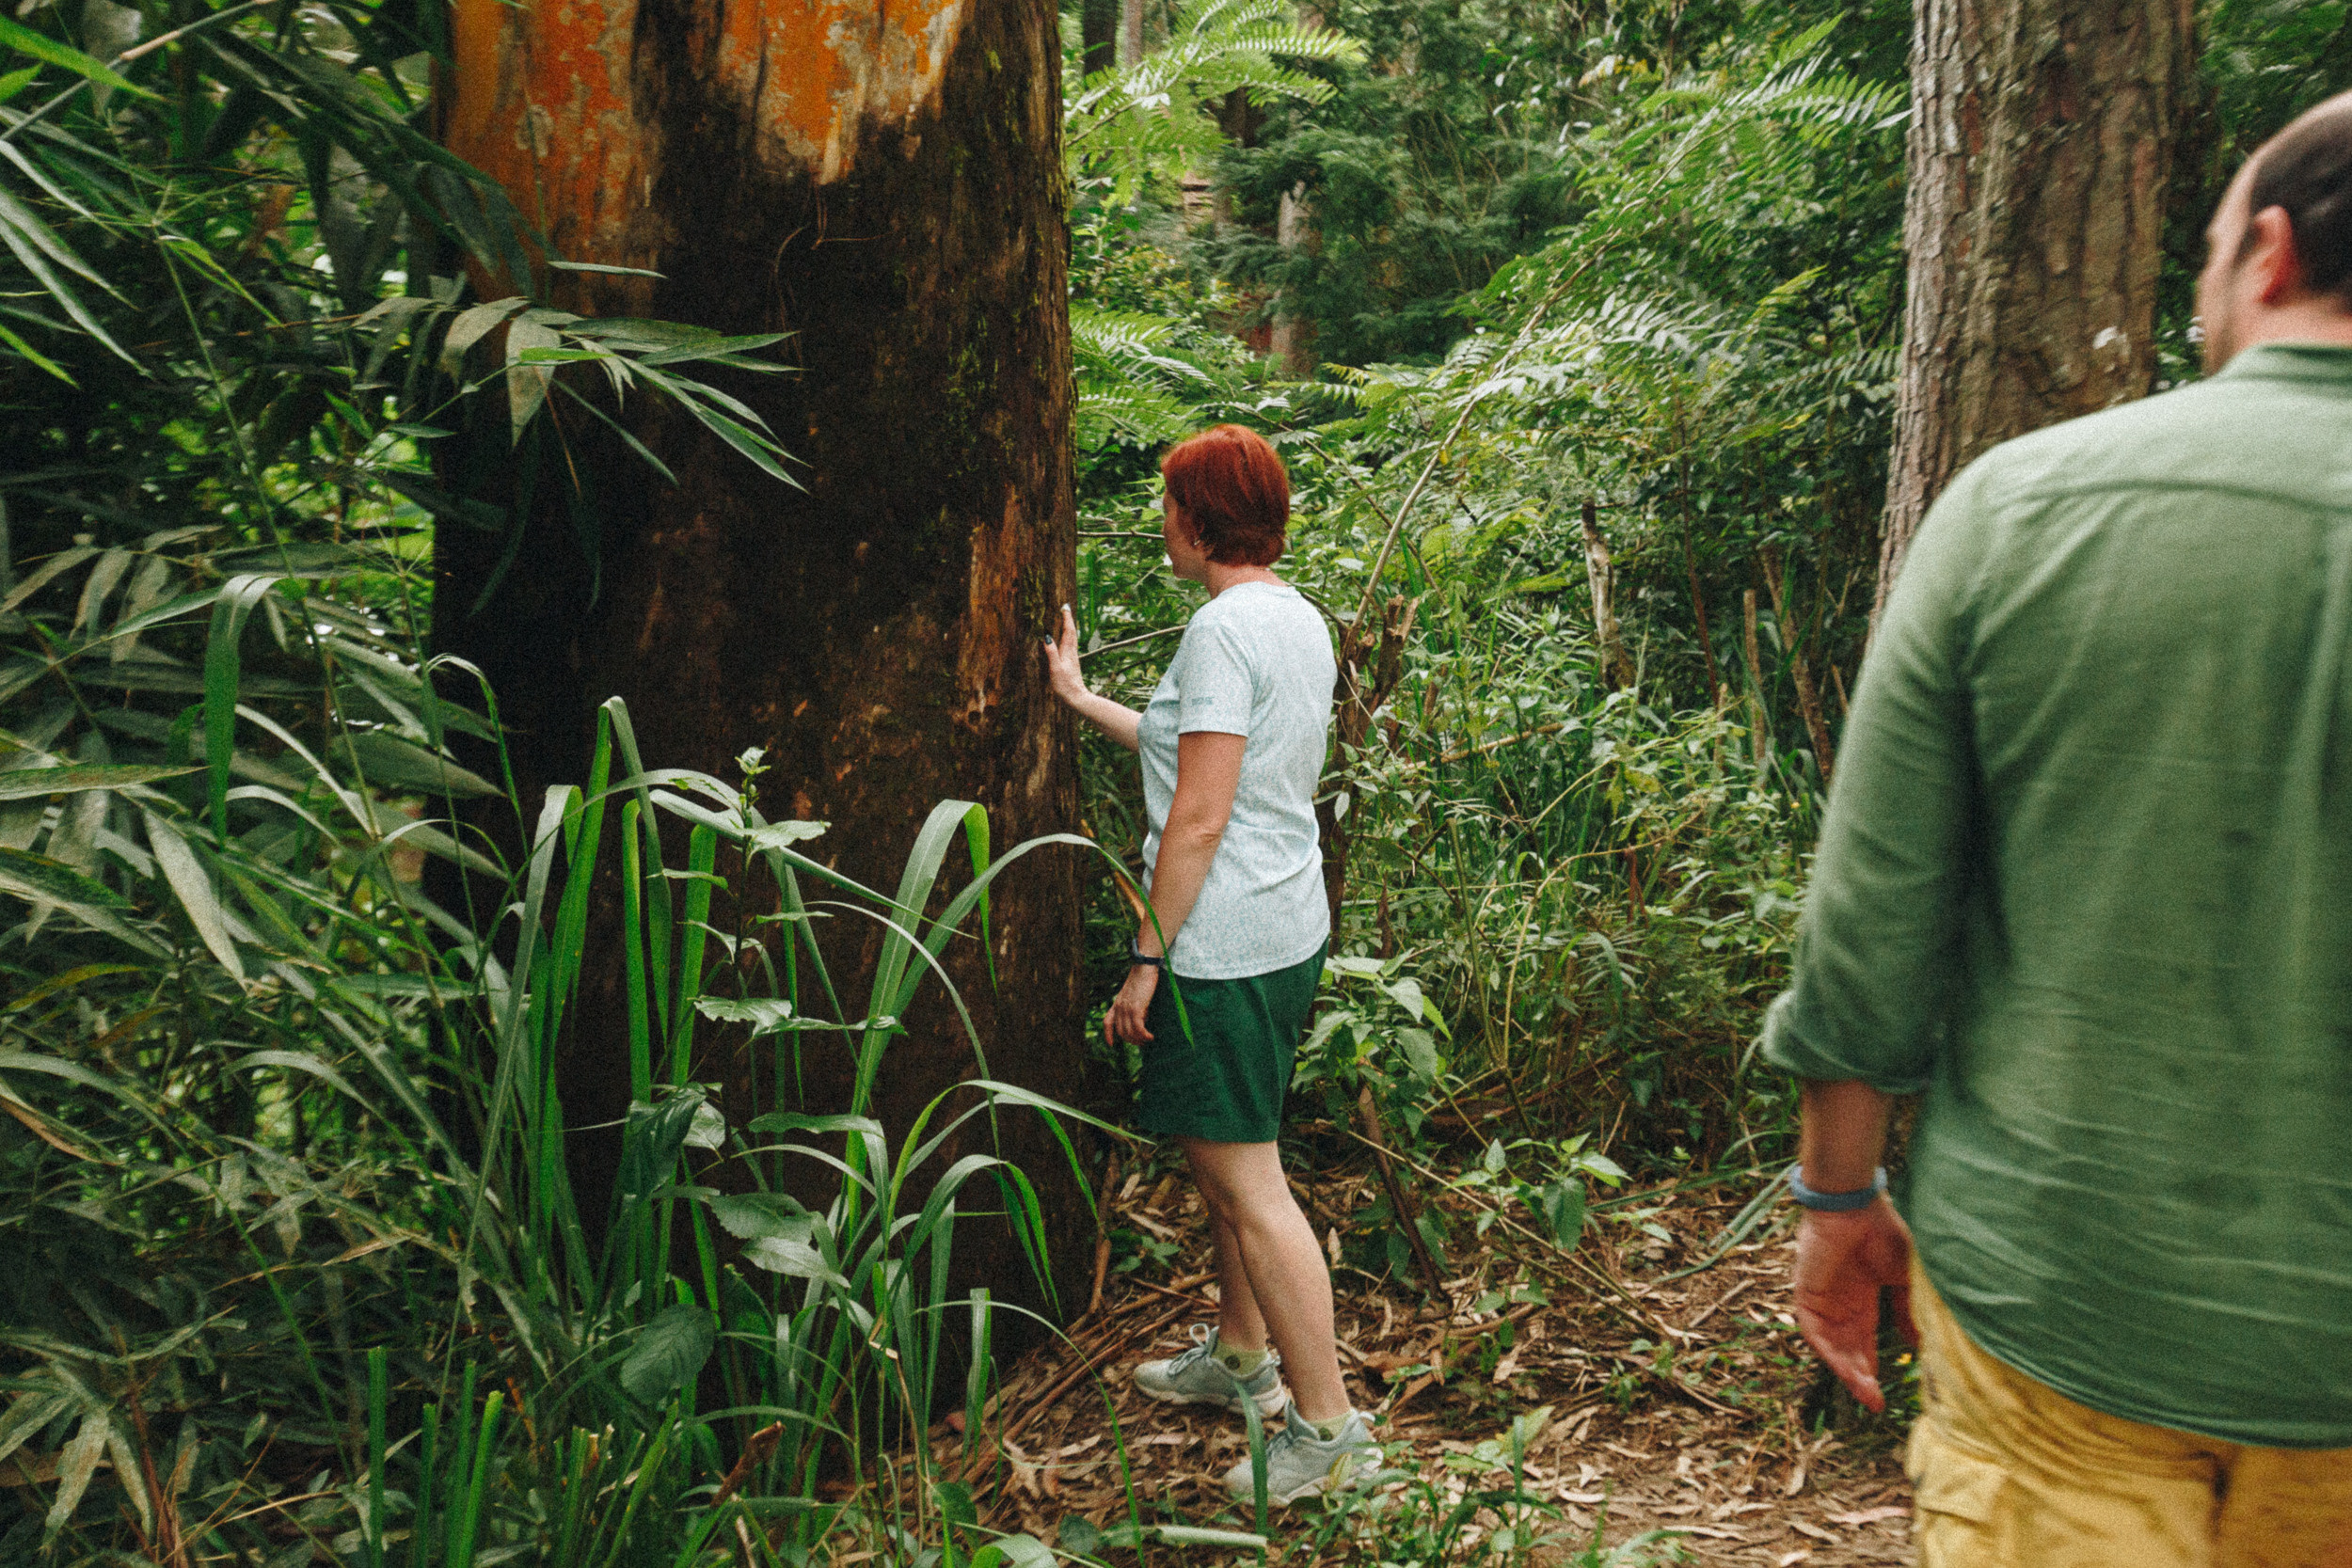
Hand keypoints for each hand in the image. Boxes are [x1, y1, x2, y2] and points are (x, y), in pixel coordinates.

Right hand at [1043, 603, 1086, 705]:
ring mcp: (1073, 659)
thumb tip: (1047, 637)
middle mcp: (1072, 653)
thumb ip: (1051, 653)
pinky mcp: (1072, 664)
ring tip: (1066, 621)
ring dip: (1069, 628)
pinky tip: (1066, 641)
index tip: (1064, 607)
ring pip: (1072, 639)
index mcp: (1068, 652)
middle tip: (1065, 609)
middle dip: (1069, 620)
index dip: (1066, 619)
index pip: (1068, 631)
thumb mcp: (1055, 669)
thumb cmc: (1065, 685)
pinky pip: (1071, 646)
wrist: (1077, 698)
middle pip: (1072, 633)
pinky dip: (1068, 638)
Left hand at [1105, 961, 1157, 1046]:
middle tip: (1142, 1043)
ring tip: (1148, 1040)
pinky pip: (1138, 1028)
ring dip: (1139, 1040)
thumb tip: (1143, 1019)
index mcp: (1117, 1003)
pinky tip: (1150, 1036)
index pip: (1107, 1022)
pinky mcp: (1136, 1008)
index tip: (1111, 1045)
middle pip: (1121, 1032)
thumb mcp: (1134, 994)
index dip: (1107, 1035)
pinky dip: (1144, 1035)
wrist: (1144, 967)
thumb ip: (1134, 1006)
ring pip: (1129, 1032)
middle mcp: (1119, 1007)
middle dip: (1131, 1040)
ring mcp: (1126, 1008)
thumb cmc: (1142, 978)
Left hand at [1791, 1197, 1916, 1412]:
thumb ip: (1908, 1310)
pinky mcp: (1806, 1296)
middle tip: (1876, 1403)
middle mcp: (1840, 1304)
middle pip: (1849, 1350)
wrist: (1854, 1206)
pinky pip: (1815, 1334)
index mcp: (1862, 1298)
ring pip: (1832, 1348)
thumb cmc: (1882, 1232)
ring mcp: (1822, 1301)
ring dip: (1849, 1372)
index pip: (1866, 1341)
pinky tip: (1849, 1373)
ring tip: (1867, 1394)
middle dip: (1862, 1378)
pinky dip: (1831, 1355)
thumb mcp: (1904, 1278)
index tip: (1887, 1395)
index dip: (1874, 1367)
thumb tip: (1919, 1344)